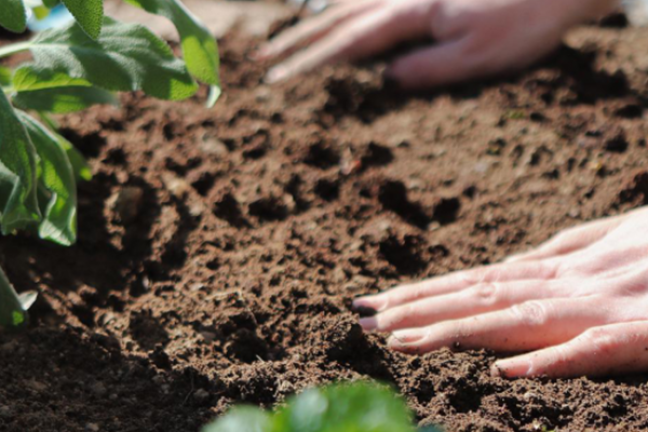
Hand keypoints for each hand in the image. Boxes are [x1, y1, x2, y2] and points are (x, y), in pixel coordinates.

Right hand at [258, 0, 616, 87]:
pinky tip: (334, 11)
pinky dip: (344, 6)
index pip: (348, 43)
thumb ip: (426, 69)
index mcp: (409, 14)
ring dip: (314, 23)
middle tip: (262, 60)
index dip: (309, 62)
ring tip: (285, 38)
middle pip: (337, 20)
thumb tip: (384, 81)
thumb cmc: (521, 22)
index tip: (278, 79)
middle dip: (297, 42)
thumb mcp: (476, 56)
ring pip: (348, 4)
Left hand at [353, 207, 647, 377]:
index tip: (374, 302)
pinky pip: (600, 348)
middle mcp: (573, 283)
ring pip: (520, 318)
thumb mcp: (613, 239)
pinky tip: (510, 373)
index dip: (424, 291)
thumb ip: (564, 252)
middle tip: (359, 318)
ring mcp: (609, 306)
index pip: (478, 281)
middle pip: (481, 296)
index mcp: (564, 268)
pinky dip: (556, 359)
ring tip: (401, 340)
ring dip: (458, 328)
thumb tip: (514, 263)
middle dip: (417, 307)